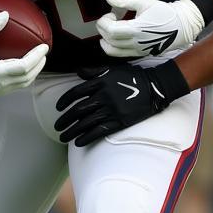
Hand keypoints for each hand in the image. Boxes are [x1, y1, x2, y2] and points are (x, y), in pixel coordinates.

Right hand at [0, 11, 47, 96]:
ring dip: (33, 73)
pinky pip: (14, 86)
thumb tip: (6, 14)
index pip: (24, 67)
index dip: (37, 57)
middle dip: (39, 66)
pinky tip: (24, 67)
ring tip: (38, 61)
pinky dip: (23, 77)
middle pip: (27, 77)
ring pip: (22, 84)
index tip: (44, 47)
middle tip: (44, 53)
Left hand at [55, 61, 189, 145]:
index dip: (64, 101)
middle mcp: (103, 96)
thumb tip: (78, 71)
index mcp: (100, 83)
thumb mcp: (112, 69)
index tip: (58, 108)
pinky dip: (87, 137)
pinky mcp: (120, 121)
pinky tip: (78, 143)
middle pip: (78, 110)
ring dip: (72, 131)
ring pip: (86, 123)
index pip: (76, 93)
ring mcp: (111, 110)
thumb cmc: (133, 77)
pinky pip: (99, 131)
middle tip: (57, 127)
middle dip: (65, 120)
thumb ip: (94, 71)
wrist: (154, 87)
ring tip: (63, 137)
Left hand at [96, 0, 203, 58]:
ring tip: (110, 28)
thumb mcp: (145, 2)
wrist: (182, 25)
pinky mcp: (141, 54)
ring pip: (113, 51)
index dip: (104, 22)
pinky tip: (115, 37)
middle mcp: (136, 43)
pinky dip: (112, 47)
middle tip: (109, 18)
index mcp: (136, 29)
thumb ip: (125, 1)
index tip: (110, 13)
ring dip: (105, 40)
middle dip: (103, 29)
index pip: (110, 31)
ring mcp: (138, 50)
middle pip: (109, 41)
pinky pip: (121, 55)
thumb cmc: (164, 12)